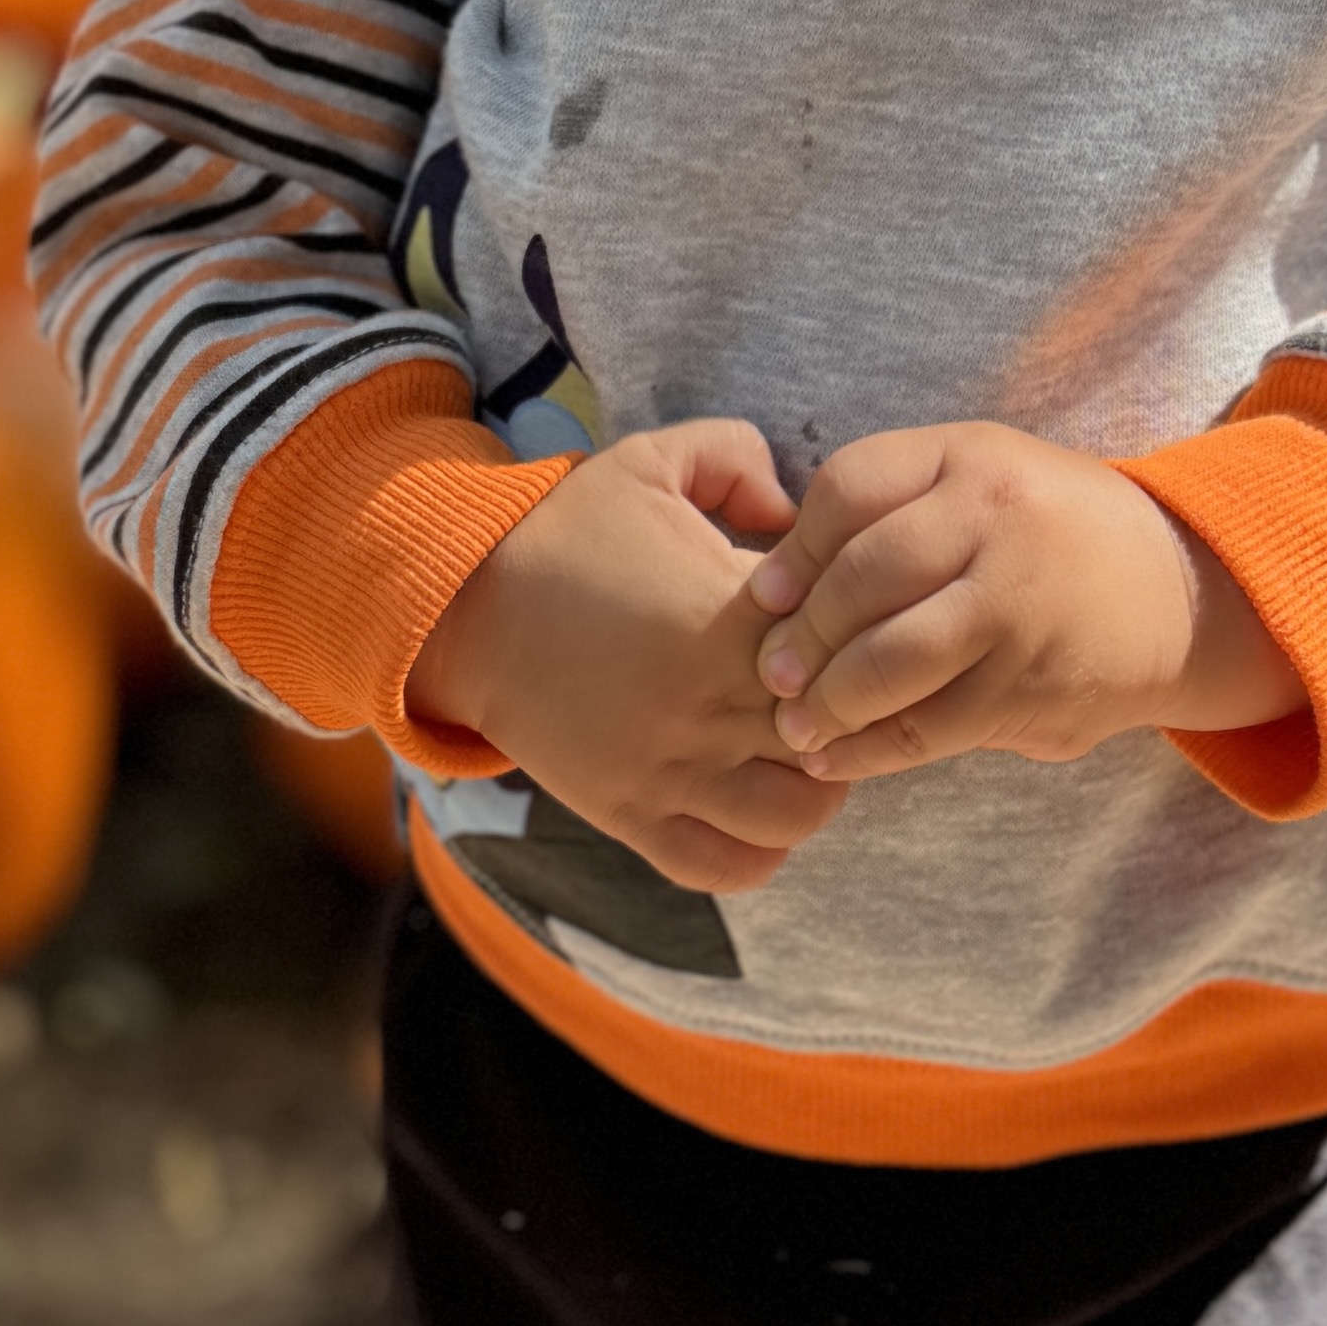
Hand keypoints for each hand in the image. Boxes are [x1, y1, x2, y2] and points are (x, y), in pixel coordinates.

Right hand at [408, 421, 849, 890]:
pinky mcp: (635, 814)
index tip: (836, 624)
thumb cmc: (566, 532)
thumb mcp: (652, 459)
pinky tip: (748, 808)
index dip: (860, 638)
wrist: (466, 606)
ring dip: (812, 787)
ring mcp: (675, 769)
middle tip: (827, 688)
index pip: (852, 647)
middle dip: (849, 713)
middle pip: (841, 737)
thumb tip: (792, 510)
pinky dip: (755, 852)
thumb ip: (740, 458)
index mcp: (732, 617)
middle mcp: (713, 704)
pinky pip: (727, 867)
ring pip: (798, 814)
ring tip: (790, 751)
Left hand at [746, 420, 1305, 781]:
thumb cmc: (1052, 537)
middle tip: (767, 672)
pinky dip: (868, 750)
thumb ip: (896, 507)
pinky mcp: (1031, 687)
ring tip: (794, 722)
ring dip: (827, 700)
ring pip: (888, 662)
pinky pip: (927, 727)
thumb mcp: (985, 481)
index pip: (850, 490)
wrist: (1181, 595)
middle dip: (801, 635)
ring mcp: (1018, 609)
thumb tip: (778, 584)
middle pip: (861, 579)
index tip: (764, 596)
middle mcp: (998, 523)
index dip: (794, 549)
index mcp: (974, 459)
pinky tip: (836, 756)